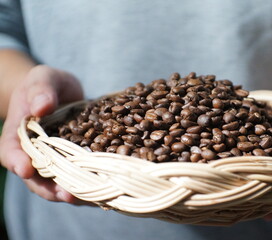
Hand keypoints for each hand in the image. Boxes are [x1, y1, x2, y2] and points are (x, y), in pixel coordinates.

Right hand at [0, 65, 82, 202]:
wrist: (63, 92)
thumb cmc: (48, 84)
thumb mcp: (43, 78)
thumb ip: (41, 90)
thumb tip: (42, 107)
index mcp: (18, 136)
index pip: (11, 153)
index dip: (17, 163)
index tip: (26, 169)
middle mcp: (36, 154)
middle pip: (37, 178)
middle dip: (50, 189)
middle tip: (67, 195)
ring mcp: (57, 161)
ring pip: (61, 183)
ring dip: (74, 193)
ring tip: (91, 198)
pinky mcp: (77, 162)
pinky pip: (82, 176)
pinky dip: (92, 185)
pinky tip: (108, 190)